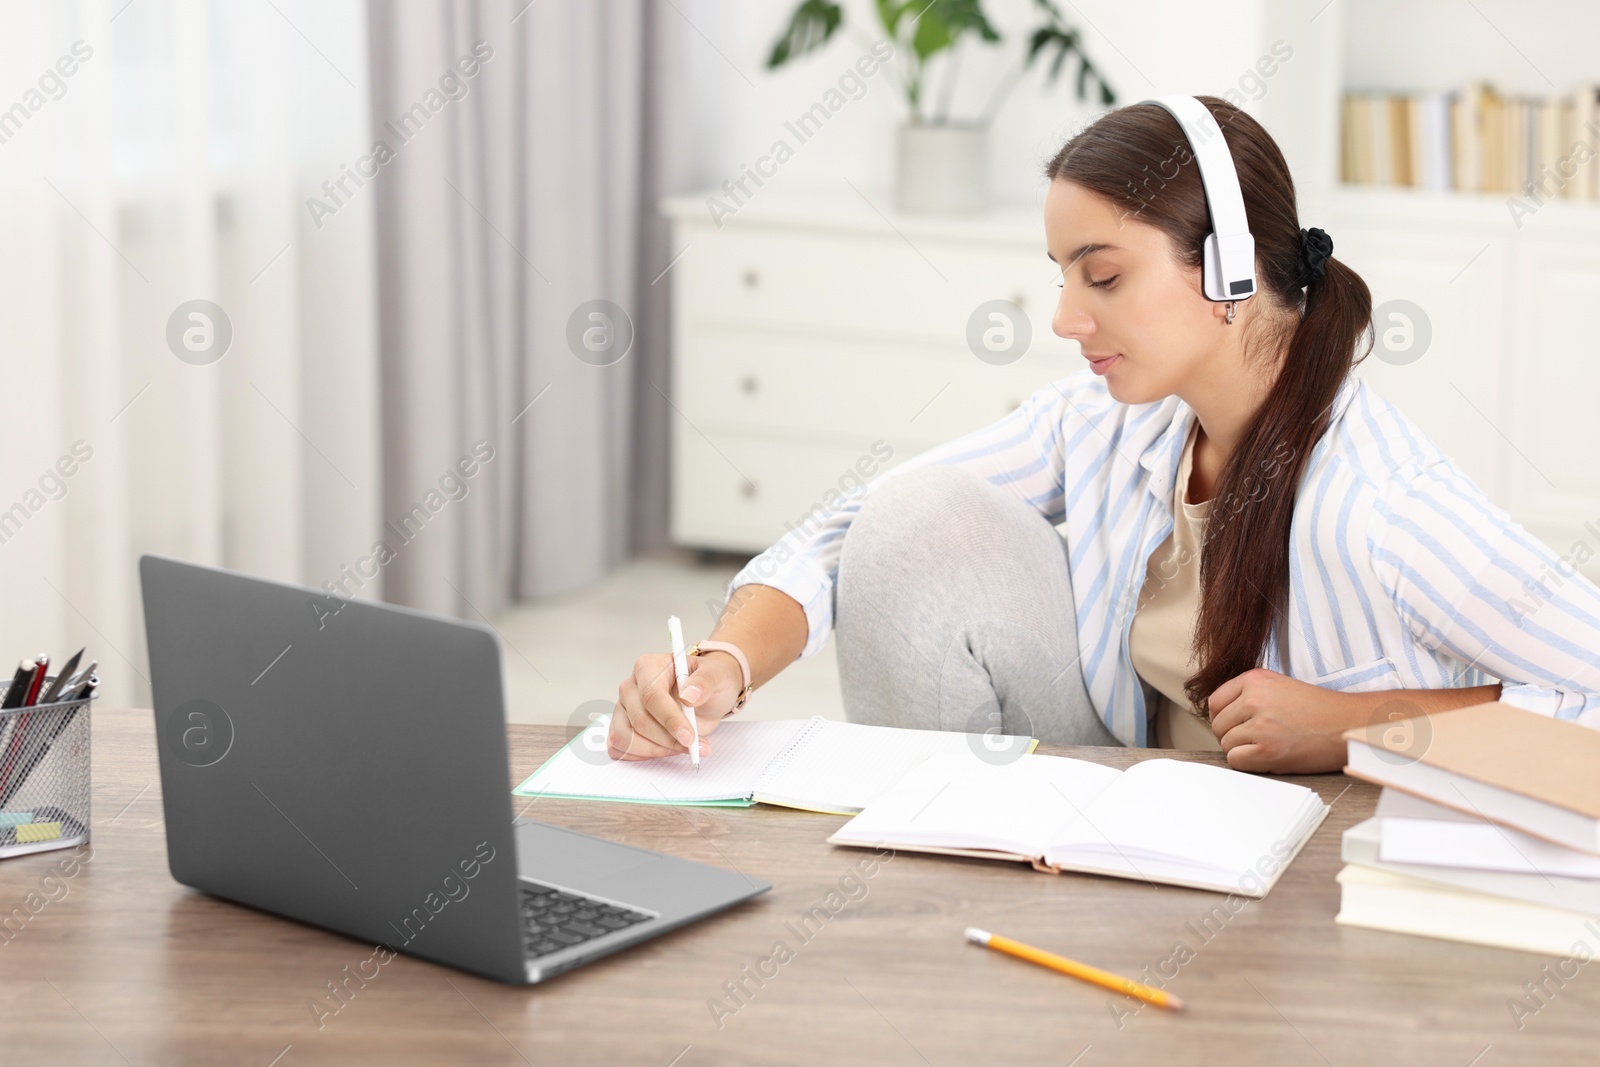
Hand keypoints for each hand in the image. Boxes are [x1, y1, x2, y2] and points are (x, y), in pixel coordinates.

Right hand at [609, 649, 742, 760]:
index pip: (652, 696)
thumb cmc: (707, 683)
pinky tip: (664, 750)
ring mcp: (623, 708)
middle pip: (640, 720)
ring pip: (626, 737)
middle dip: (668, 740)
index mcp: (648, 666)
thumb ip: (706, 681)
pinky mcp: (621, 727)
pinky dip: (642, 755)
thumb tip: (689, 695)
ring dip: (656, 750)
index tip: (689, 737)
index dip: (670, 720)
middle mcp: (631, 686)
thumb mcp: (717, 675)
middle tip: (693, 746)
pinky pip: (620, 749)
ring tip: (682, 748)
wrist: (705, 697)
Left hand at [1207, 668, 1357, 772]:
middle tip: (1255, 739)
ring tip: (1267, 746)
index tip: (1235, 725)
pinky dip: (1247, 764)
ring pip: (1226, 744)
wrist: (1349, 724)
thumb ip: (1249, 695)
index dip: (1223, 717)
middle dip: (1232, 735)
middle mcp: (1254, 699)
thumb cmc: (1319, 709)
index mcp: (1255, 679)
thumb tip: (1219, 716)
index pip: (1215, 701)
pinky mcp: (1268, 750)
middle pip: (1218, 725)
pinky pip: (1236, 761)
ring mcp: (1260, 725)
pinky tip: (1267, 757)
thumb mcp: (1279, 686)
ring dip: (1242, 750)